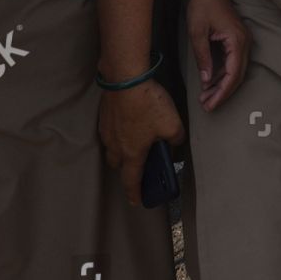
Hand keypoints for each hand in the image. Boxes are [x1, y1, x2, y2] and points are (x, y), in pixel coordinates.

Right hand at [97, 80, 184, 204]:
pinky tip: (128, 123)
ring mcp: (107, 130)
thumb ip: (176, 139)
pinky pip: (109, 131)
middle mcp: (115, 145)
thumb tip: (175, 142)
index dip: (134, 193)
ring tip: (134, 143)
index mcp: (132, 153)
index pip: (131, 181)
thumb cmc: (148, 104)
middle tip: (136, 167)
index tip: (136, 201)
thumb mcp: (172, 125)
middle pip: (117, 165)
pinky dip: (117, 133)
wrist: (125, 78)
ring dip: (120, 150)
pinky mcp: (104, 115)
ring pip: (111, 148)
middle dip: (126, 170)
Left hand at [187, 0, 249, 111]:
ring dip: (222, 84)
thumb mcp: (197, 33)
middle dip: (222, 92)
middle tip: (207, 106)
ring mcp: (242, 40)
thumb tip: (207, 81)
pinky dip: (222, 74)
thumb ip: (203, 57)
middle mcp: (245, 42)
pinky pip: (233, 62)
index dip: (222, 92)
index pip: (233, 74)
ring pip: (236, 70)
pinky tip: (210, 82)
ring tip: (206, 97)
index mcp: (237, 40)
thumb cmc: (202, 5)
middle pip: (237, 75)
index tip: (210, 105)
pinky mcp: (237, 39)